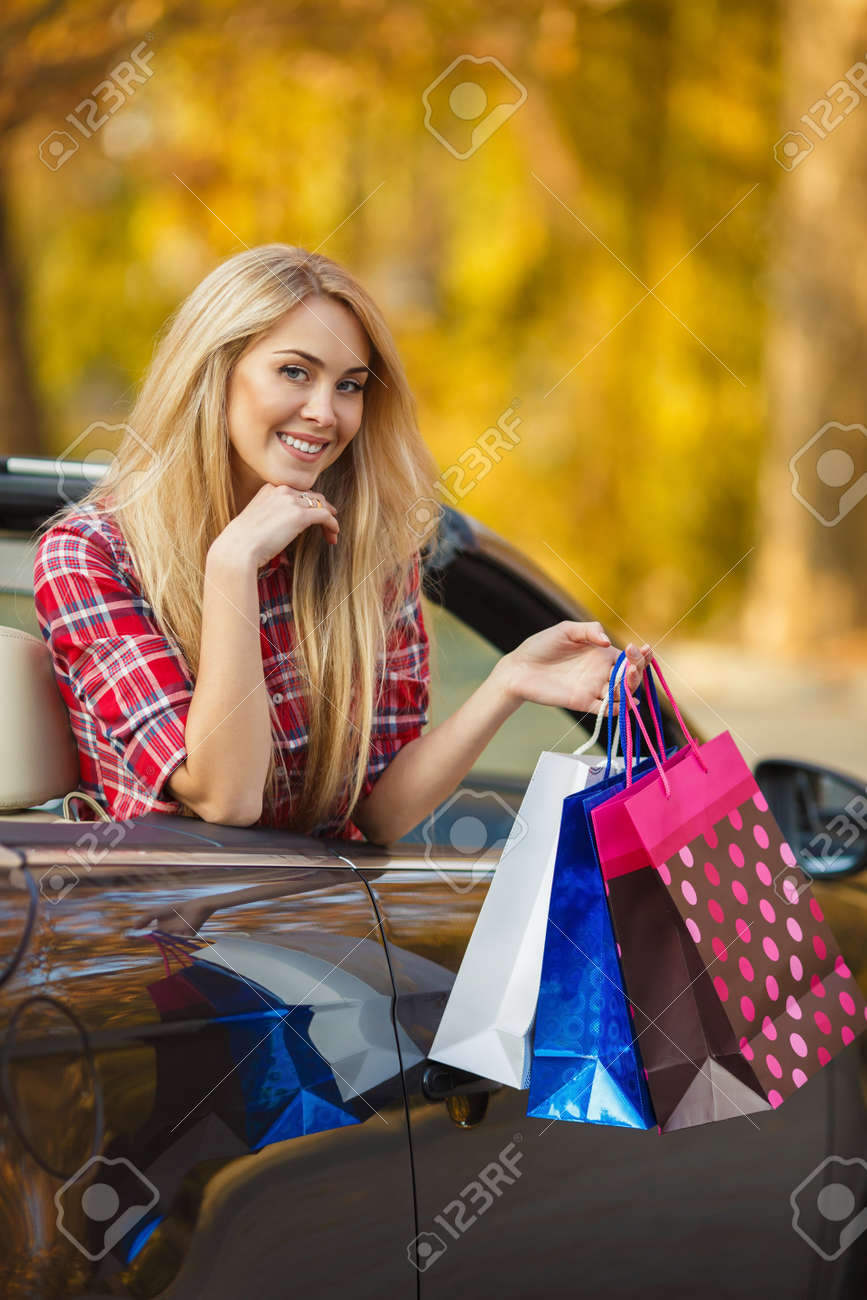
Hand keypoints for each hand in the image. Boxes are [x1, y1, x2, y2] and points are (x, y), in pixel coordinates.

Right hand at [213, 482, 339, 569]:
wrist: (238, 547)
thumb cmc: (243, 541)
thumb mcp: (256, 520)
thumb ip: (272, 517)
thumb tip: (284, 529)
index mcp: (270, 489)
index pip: (297, 492)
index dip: (308, 503)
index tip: (313, 515)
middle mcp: (281, 490)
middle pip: (311, 496)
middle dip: (322, 509)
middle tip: (328, 522)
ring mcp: (291, 501)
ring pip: (320, 505)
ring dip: (329, 519)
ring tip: (332, 533)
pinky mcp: (300, 515)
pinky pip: (324, 516)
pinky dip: (332, 525)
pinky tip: (334, 535)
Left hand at [496, 621, 651, 714]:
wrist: (519, 668)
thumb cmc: (541, 646)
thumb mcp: (566, 630)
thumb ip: (589, 630)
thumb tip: (608, 642)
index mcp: (602, 654)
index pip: (630, 657)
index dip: (641, 655)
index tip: (641, 649)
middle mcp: (602, 672)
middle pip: (631, 677)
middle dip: (638, 670)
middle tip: (634, 663)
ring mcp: (594, 689)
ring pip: (622, 693)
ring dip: (631, 688)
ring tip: (629, 677)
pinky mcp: (583, 703)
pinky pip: (605, 710)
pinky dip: (618, 709)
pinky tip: (625, 702)